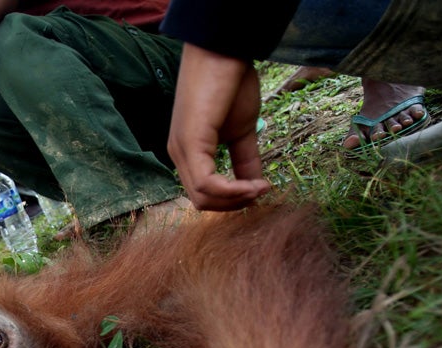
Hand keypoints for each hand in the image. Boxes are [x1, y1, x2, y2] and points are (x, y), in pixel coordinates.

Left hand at [168, 44, 271, 211]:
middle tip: (261, 190)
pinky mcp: (190, 143)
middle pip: (202, 201)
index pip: (204, 193)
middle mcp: (180, 155)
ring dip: (236, 199)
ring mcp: (182, 150)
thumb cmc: (232, 83)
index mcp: (189, 153)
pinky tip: (252, 184)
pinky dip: (231, 190)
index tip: (261, 188)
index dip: (232, 199)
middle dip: (234, 203)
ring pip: (203, 197)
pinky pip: (206, 183)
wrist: (226, 50)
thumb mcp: (242, 130)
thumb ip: (246, 159)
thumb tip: (256, 186)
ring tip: (260, 187)